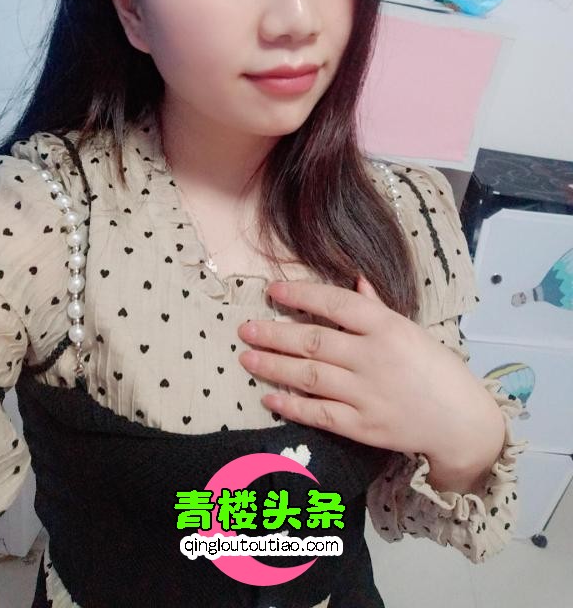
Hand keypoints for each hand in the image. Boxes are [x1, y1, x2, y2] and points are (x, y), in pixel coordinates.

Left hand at [238, 276, 501, 465]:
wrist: (461, 420)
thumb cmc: (435, 368)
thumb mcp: (410, 329)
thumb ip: (377, 307)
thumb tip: (354, 279)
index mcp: (387, 327)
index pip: (336, 303)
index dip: (301, 296)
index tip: (273, 291)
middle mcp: (374, 358)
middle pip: (314, 341)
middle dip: (274, 334)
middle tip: (245, 329)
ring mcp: (367, 394)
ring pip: (310, 376)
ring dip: (274, 366)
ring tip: (247, 357)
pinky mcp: (363, 427)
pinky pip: (319, 414)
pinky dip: (292, 405)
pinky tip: (269, 397)